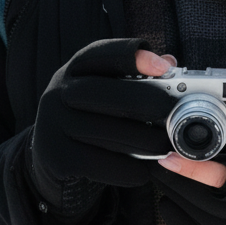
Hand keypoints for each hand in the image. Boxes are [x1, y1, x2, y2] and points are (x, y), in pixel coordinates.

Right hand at [28, 39, 175, 215]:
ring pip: (105, 131)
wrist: (55, 159)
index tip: (163, 67)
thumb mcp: (108, 92)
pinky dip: (127, 169)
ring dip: (143, 141)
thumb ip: (137, 76)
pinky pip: (99, 163)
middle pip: (104, 92)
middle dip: (144, 101)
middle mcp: (58, 91)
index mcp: (75, 69)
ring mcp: (52, 124)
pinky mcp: (56, 156)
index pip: (102, 53)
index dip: (133, 56)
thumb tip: (169, 62)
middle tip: (172, 113)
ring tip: (167, 146)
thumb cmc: (93, 119)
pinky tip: (145, 171)